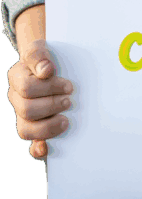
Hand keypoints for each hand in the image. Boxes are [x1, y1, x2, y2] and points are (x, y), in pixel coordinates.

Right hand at [6, 39, 73, 158]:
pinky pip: (31, 144)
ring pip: (26, 129)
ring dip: (48, 127)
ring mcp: (22, 116)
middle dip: (51, 106)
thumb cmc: (46, 59)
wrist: (48, 66)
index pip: (27, 88)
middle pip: (27, 110)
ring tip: (65, 120)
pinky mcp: (33, 129)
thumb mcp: (41, 49)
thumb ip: (39, 56)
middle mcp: (16, 99)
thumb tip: (46, 70)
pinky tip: (47, 148)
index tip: (69, 86)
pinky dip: (38, 149)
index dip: (49, 88)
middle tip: (69, 102)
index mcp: (16, 78)